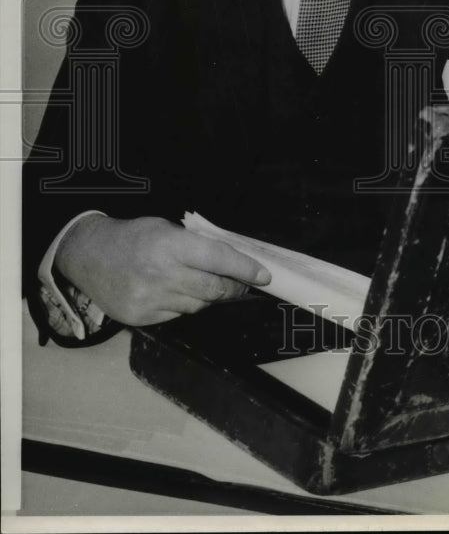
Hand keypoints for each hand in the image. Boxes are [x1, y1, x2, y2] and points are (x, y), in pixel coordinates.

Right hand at [55, 215, 271, 326]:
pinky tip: (178, 293)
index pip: (219, 258)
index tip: (264, 275)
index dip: (246, 268)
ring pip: (199, 305)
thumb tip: (232, 263)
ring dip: (210, 297)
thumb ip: (196, 245)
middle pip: (214, 289)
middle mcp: (162, 274)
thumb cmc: (133, 236)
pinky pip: (178, 315)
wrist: (88, 256)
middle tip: (243, 285)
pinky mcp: (141, 318)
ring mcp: (150, 299)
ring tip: (208, 285)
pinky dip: (185, 305)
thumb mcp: (166, 227)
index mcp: (170, 245)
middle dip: (234, 288)